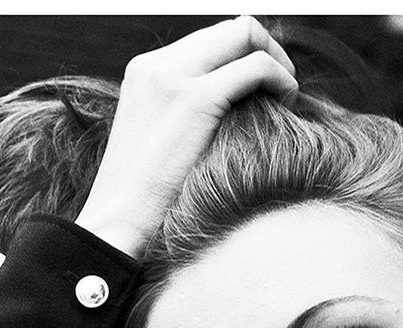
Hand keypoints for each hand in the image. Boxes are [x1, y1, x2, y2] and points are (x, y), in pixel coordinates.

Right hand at [72, 17, 296, 257]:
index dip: (244, 56)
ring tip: (285, 99)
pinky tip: (286, 105)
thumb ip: (183, 113)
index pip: (210, 38)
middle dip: (267, 51)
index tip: (261, 89)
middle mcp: (157, 65)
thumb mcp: (157, 141)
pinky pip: (256, 67)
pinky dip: (280, 79)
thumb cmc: (141, 201)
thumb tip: (229, 107)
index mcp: (145, 71)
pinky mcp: (195, 100)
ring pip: (245, 35)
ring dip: (277, 62)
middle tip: (282, 91)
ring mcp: (174, 78)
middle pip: (231, 28)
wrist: (115, 225)